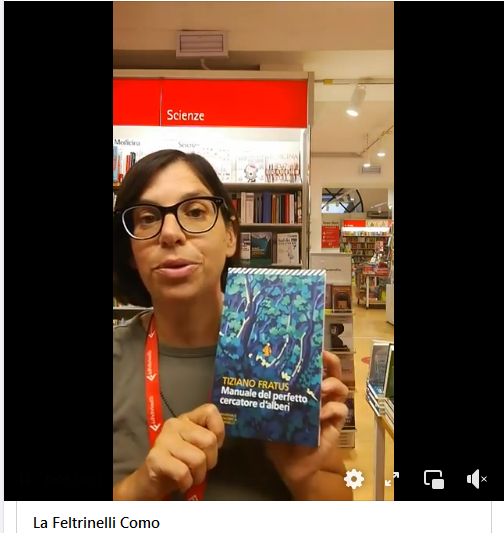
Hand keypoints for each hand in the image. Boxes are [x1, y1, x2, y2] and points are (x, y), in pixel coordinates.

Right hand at [114, 403, 224, 499]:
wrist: (150, 480)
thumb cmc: (178, 463)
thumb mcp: (196, 447)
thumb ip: (208, 439)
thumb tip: (219, 440)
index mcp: (187, 419)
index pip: (210, 411)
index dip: (219, 431)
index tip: (212, 447)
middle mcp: (175, 424)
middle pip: (209, 440)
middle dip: (210, 461)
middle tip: (199, 467)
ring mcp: (164, 439)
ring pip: (198, 459)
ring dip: (198, 475)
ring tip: (190, 476)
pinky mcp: (155, 457)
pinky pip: (183, 472)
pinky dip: (186, 483)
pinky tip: (181, 482)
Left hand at [265, 351, 348, 486]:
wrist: (288, 465)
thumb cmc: (278, 436)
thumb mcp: (267, 413)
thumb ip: (260, 399)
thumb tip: (237, 383)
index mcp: (305, 389)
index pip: (315, 367)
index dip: (316, 355)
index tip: (312, 346)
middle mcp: (320, 396)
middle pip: (334, 372)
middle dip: (331, 362)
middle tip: (324, 358)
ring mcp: (329, 410)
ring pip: (341, 389)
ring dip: (332, 385)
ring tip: (319, 389)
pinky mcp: (335, 425)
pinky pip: (340, 411)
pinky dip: (331, 409)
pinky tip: (319, 414)